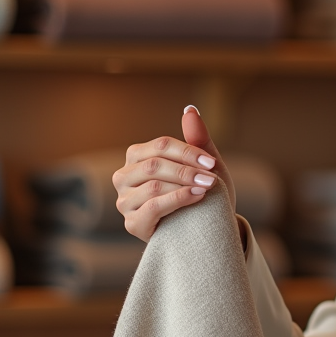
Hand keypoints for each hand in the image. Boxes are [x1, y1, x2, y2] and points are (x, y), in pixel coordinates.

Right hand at [112, 105, 235, 242]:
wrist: (204, 227)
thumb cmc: (200, 191)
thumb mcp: (202, 166)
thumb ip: (196, 139)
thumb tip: (190, 108)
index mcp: (137, 156)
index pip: (160, 146)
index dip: (188, 152)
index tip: (211, 162)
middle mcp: (124, 176)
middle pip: (155, 165)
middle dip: (187, 170)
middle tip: (211, 177)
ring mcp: (125, 201)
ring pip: (153, 186)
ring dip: (184, 185)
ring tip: (206, 187)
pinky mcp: (133, 223)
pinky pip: (153, 207)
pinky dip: (178, 200)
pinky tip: (196, 197)